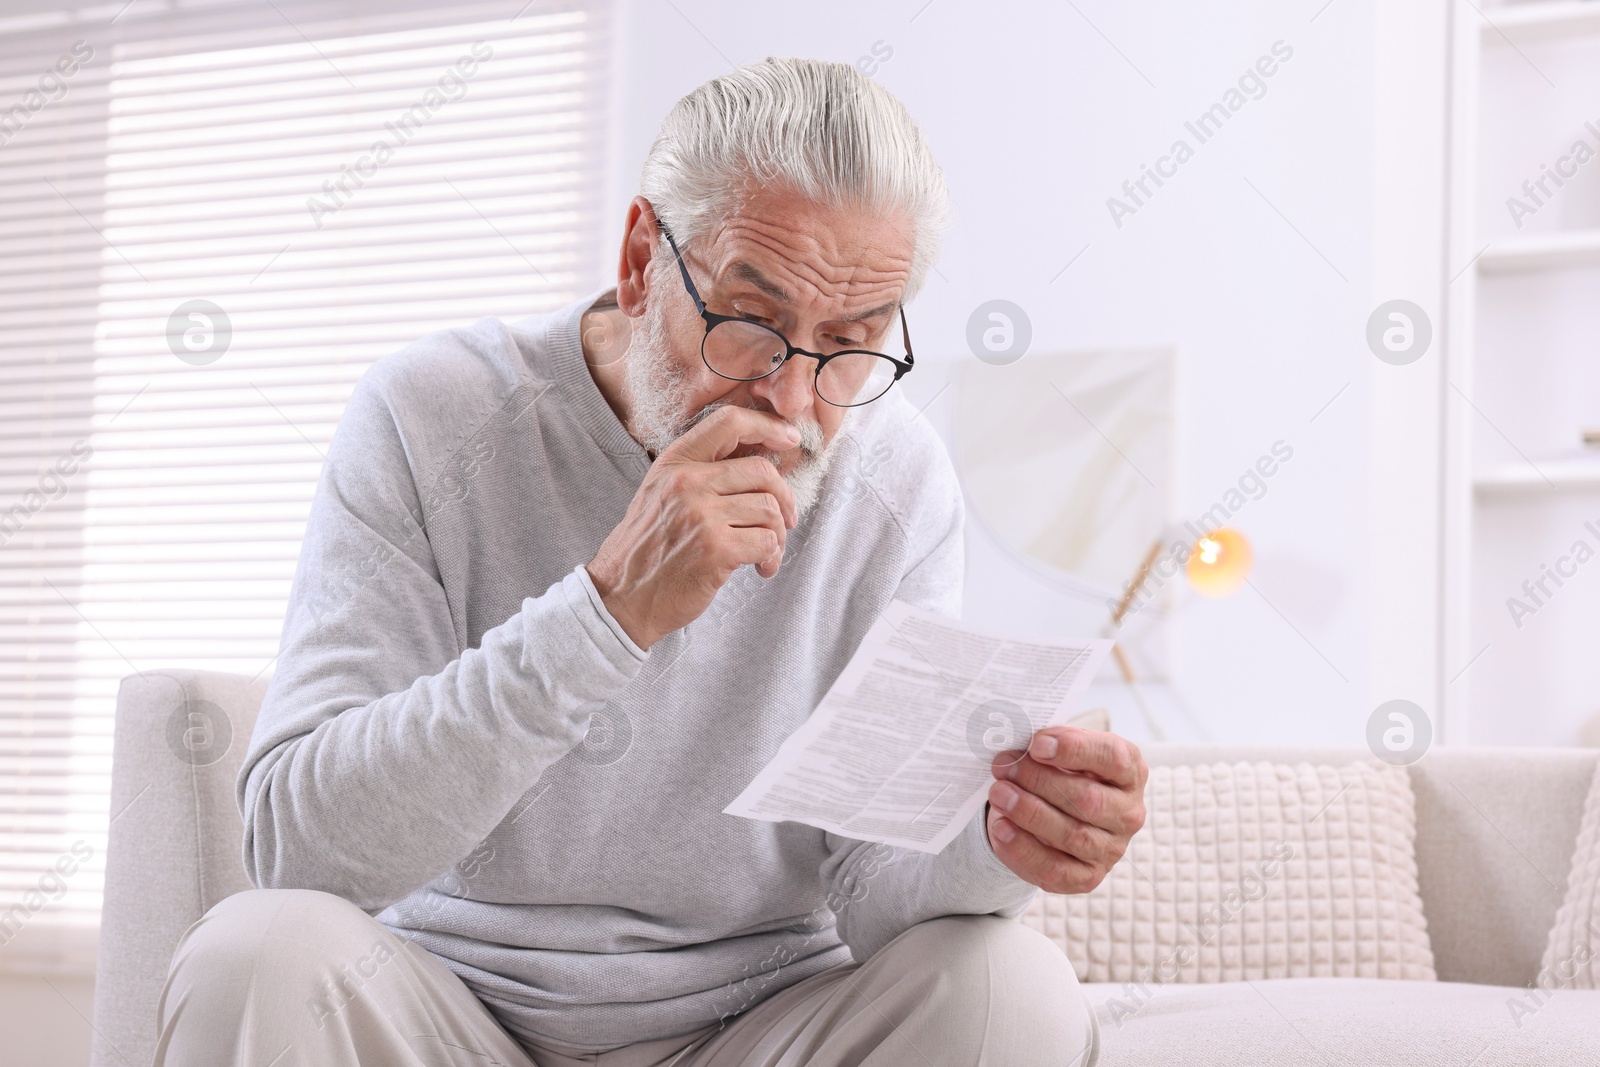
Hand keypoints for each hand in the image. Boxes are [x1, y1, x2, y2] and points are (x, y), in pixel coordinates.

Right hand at [586, 405, 800, 649]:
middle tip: (786, 520)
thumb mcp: (662, 495)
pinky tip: (760, 568)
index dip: (768, 425)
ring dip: (778, 535)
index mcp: (675, 463)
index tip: (789, 438)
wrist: (622, 598)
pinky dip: (771, 557)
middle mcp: (687, 482)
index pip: (729, 422)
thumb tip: (760, 465)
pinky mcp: (716, 549)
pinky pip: (767, 542)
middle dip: (783, 498)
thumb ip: (701, 474)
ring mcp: (701, 515)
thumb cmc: (647, 549)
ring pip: (769, 509)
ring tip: (765, 553)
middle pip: (762, 470)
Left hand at [984, 728, 1147, 894]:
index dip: (1074, 749)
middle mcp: (1128, 813)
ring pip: (1072, 834)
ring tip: (999, 795)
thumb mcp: (1062, 751)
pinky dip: (1023, 849)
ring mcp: (1111, 849)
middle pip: (1088, 799)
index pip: (1113, 757)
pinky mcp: (1088, 877)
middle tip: (1004, 768)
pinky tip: (1001, 828)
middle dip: (1040, 782)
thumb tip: (1021, 742)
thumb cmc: (1061, 773)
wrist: (1054, 813)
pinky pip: (1056, 869)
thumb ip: (1049, 744)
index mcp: (1129, 772)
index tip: (1036, 744)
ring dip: (1029, 813)